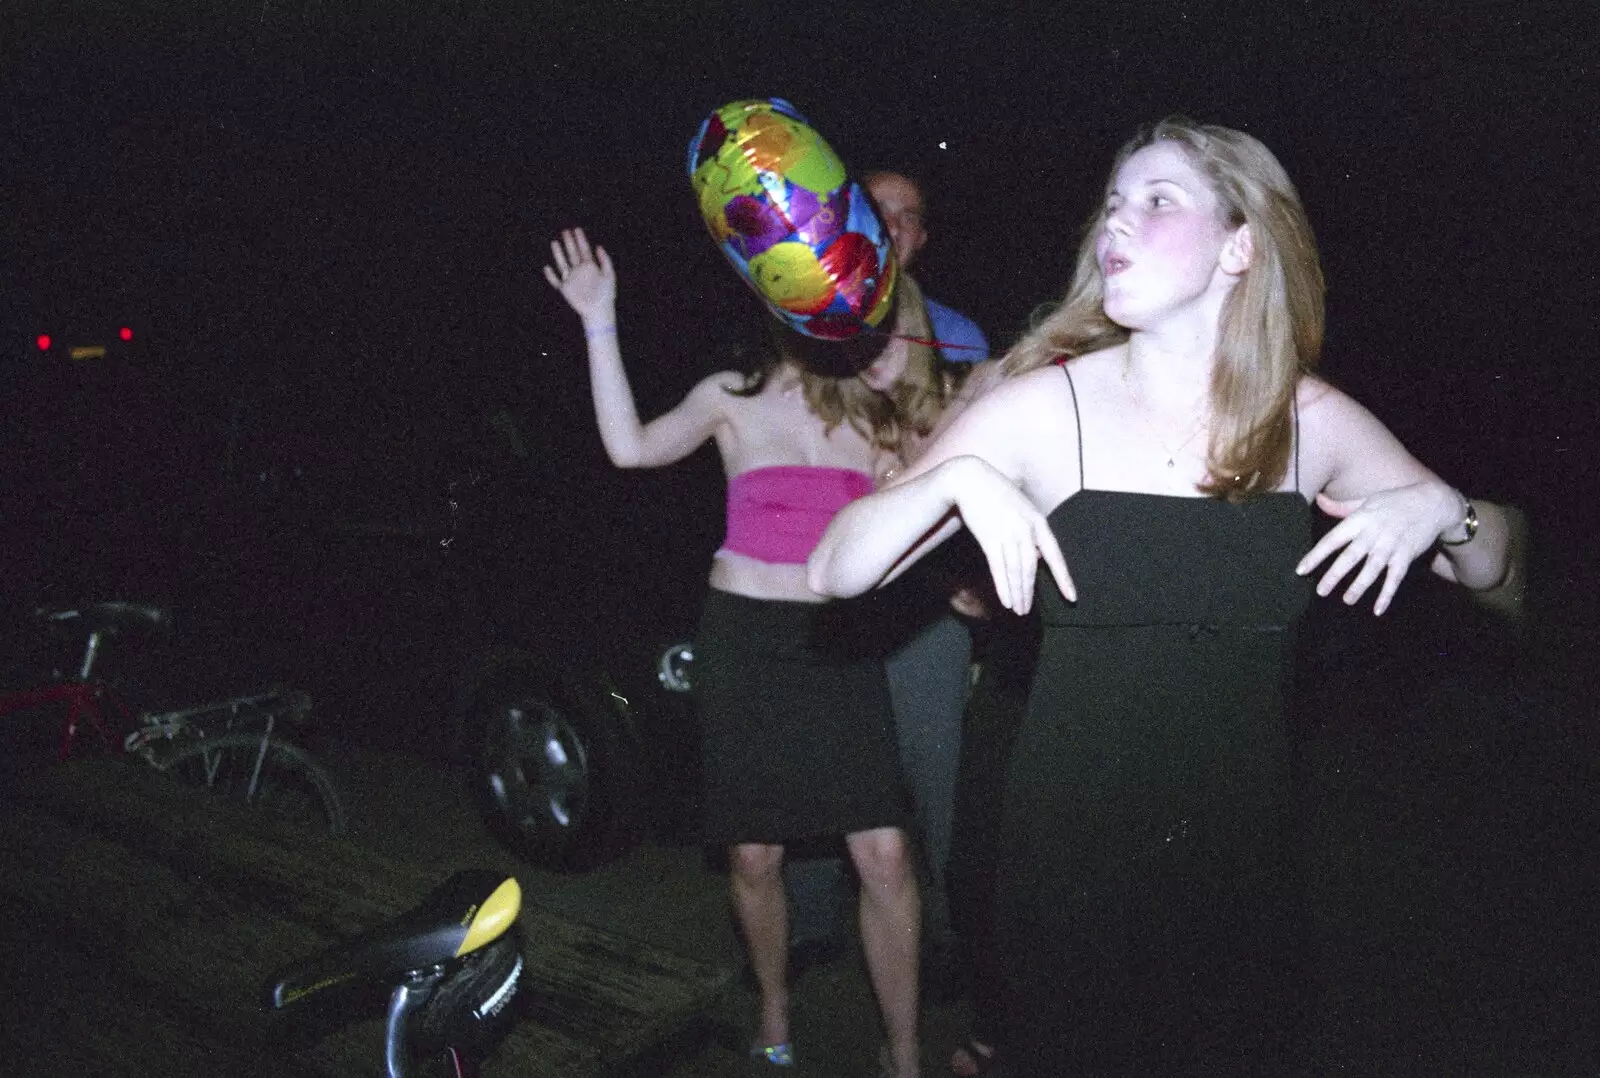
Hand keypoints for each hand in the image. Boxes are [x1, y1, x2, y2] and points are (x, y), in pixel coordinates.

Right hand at [543, 228, 615, 324]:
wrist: (599, 310)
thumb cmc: (606, 294)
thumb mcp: (609, 275)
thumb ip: (605, 261)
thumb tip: (598, 246)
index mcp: (590, 267)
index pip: (584, 250)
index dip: (580, 239)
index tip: (577, 229)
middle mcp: (579, 271)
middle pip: (572, 253)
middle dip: (569, 242)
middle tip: (565, 231)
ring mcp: (571, 279)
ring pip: (562, 263)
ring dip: (558, 254)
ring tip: (554, 242)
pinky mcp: (565, 289)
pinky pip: (555, 281)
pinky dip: (550, 275)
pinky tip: (547, 268)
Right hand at [946, 457, 1074, 614]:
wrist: (971, 479)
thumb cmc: (997, 494)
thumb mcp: (1022, 508)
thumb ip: (1031, 532)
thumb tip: (1035, 558)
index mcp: (1039, 522)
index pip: (1054, 556)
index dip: (1063, 579)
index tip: (1071, 598)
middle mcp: (1026, 529)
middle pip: (1030, 569)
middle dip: (1029, 593)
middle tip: (1027, 612)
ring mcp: (1007, 533)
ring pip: (1015, 572)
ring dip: (1017, 594)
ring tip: (1018, 610)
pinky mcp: (989, 538)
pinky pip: (998, 568)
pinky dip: (1002, 586)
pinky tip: (1005, 600)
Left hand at [1295, 482, 1457, 614]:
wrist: (1433, 502)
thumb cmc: (1394, 502)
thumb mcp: (1366, 501)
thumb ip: (1341, 507)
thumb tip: (1318, 499)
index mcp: (1360, 519)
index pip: (1333, 539)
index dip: (1316, 555)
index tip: (1300, 570)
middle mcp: (1374, 533)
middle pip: (1351, 556)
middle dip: (1335, 574)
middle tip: (1321, 591)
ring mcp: (1391, 545)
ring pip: (1373, 568)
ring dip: (1360, 586)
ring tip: (1347, 600)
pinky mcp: (1407, 555)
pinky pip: (1395, 578)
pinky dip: (1387, 594)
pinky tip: (1378, 610)